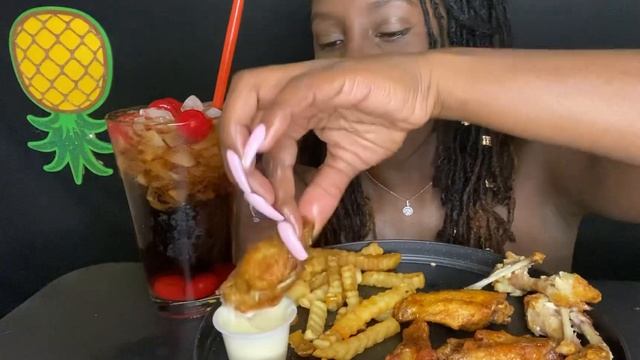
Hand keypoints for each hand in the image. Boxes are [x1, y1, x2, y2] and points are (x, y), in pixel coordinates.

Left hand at [220, 53, 438, 241]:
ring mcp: (306, 81)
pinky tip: (266, 143)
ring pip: (254, 99)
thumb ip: (323, 189)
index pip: (254, 141)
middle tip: (257, 198)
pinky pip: (293, 94)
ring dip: (245, 141)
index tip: (270, 212)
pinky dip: (275, 116)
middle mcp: (289, 93)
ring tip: (257, 183)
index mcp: (289, 111)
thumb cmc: (382, 118)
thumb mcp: (347, 162)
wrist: (419, 94)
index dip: (253, 177)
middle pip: (239, 113)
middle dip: (235, 157)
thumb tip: (306, 226)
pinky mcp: (328, 77)